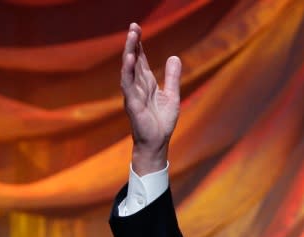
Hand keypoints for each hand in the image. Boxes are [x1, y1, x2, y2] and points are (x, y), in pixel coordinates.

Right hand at [120, 22, 180, 174]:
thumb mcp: (172, 96)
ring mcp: (133, 94)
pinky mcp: (132, 103)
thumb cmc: (161, 122)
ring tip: (132, 36)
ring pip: (129, 69)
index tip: (137, 28)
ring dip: (130, 52)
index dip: (139, 44)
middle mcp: (137, 86)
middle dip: (133, 43)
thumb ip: (172, 77)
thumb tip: (174, 57)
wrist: (157, 143)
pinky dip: (128, 71)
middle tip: (134, 26)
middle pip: (133, 60)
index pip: (141, 60)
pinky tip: (130, 59)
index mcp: (146, 83)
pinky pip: (128, 85)